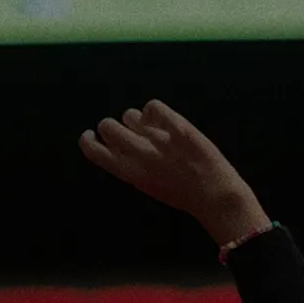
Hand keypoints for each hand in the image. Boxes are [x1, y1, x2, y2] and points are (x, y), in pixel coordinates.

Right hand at [79, 100, 272, 245]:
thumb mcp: (148, 185)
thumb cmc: (183, 194)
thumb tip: (117, 144)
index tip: (91, 135)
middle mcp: (139, 155)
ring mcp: (158, 140)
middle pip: (107, 125)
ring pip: (130, 114)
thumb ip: (130, 165)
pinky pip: (153, 106)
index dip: (88, 139)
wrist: (215, 196)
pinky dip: (156, 111)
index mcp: (130, 173)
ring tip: (154, 131)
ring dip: (138, 119)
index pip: (94, 150)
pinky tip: (166, 121)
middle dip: (114, 126)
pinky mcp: (177, 128)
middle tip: (129, 132)